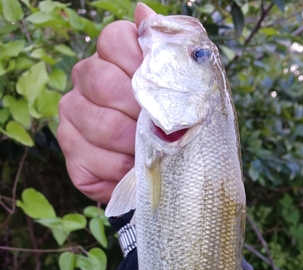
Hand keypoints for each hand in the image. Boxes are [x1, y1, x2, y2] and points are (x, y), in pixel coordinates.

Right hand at [57, 3, 154, 202]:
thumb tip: (143, 10)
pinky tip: (132, 170)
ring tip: (151, 153)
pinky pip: (96, 161)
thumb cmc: (173, 126)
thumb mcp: (183, 87)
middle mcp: (84, 82)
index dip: (141, 65)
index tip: (163, 92)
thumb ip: (167, 49)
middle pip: (104, 82)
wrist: (165, 174)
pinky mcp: (71, 156)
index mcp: (110, 58)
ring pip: (102, 125)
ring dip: (136, 145)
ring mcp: (72, 119)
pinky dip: (123, 171)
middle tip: (162, 130)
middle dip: (141, 112)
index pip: (114, 40)